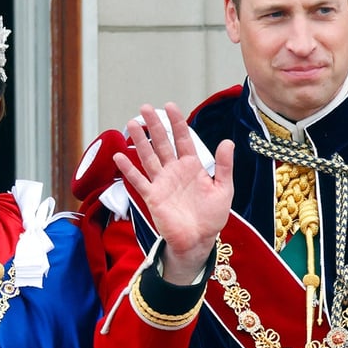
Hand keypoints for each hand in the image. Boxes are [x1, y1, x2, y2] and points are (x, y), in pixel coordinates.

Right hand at [114, 103, 233, 284]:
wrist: (199, 241)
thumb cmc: (212, 216)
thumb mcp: (223, 189)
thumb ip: (224, 166)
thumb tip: (228, 141)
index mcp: (192, 166)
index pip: (183, 139)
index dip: (177, 123)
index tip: (170, 106)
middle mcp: (175, 171)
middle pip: (163, 143)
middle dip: (155, 126)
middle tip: (145, 108)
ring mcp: (162, 182)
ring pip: (148, 157)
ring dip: (140, 141)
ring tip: (131, 123)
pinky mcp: (152, 196)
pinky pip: (138, 180)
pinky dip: (128, 169)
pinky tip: (119, 156)